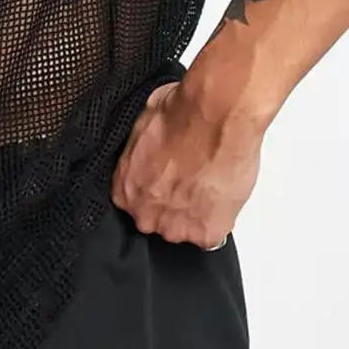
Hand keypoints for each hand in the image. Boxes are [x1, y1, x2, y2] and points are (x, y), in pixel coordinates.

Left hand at [109, 78, 262, 247]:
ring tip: (210, 184)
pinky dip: (220, 218)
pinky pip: (212, 235)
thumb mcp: (142, 128)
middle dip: (174, 204)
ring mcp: (176, 227)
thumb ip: (141, 154)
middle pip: (159, 220)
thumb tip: (151, 149)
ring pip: (185, 229)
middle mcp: (145, 215)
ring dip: (197, 212)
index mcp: (125, 191)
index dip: (157, 191)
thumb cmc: (179, 113)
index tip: (169, 180)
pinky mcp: (207, 232)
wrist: (214, 116)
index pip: (137, 205)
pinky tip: (223, 193)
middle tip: (193, 180)